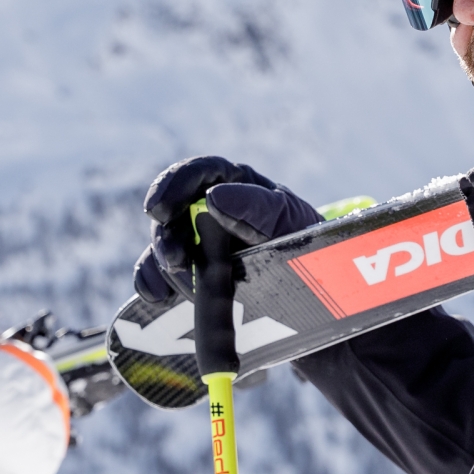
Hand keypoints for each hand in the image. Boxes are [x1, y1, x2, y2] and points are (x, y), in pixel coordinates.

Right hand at [133, 156, 320, 303]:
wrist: (321, 300)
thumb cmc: (312, 251)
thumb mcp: (291, 227)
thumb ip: (257, 210)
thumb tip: (212, 198)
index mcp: (239, 187)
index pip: (200, 173)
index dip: (173, 184)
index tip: (157, 208)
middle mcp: (213, 211)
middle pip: (173, 211)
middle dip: (167, 234)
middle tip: (175, 258)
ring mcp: (200, 244)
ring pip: (165, 244)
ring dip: (162, 262)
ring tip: (181, 281)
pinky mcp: (192, 276)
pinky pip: (160, 274)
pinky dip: (152, 283)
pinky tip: (156, 297)